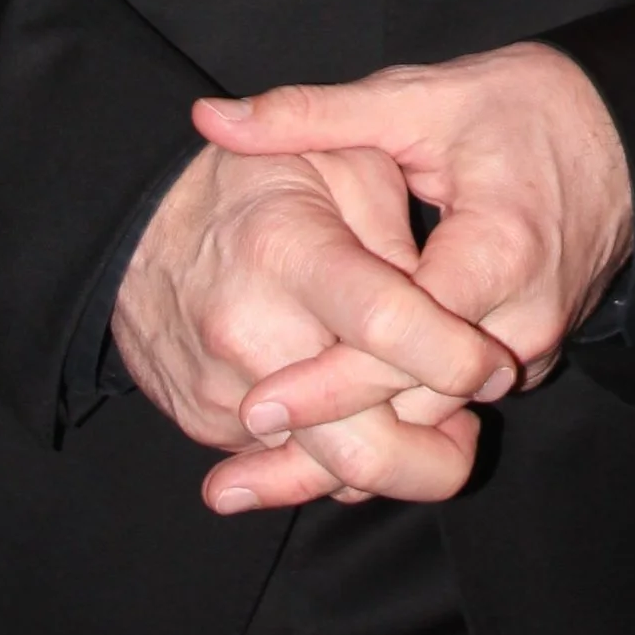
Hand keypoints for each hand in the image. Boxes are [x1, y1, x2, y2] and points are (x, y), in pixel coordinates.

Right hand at [111, 141, 517, 514]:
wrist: (142, 226)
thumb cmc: (260, 181)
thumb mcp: (340, 162)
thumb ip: (397, 233)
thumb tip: (448, 315)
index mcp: (289, 250)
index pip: (384, 325)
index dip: (452, 355)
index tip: (492, 366)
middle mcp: (249, 333)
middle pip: (360, 446)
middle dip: (434, 462)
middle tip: (470, 434)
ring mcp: (222, 392)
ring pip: (331, 471)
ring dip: (393, 463)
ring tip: (424, 422)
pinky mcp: (206, 427)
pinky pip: (292, 465)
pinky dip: (338, 454)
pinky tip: (363, 419)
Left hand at [191, 44, 632, 478]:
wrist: (625, 132)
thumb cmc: (523, 106)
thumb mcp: (417, 98)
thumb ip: (312, 115)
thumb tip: (212, 116)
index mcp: (496, 252)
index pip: (405, 340)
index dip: (329, 379)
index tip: (258, 405)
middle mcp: (523, 316)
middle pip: (418, 400)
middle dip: (330, 436)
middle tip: (237, 468)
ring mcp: (533, 345)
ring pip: (436, 414)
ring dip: (358, 439)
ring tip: (261, 472)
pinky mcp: (529, 354)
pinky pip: (456, 401)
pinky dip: (397, 417)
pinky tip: (325, 440)